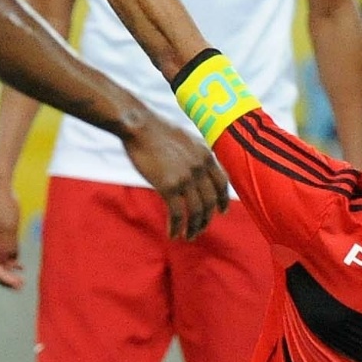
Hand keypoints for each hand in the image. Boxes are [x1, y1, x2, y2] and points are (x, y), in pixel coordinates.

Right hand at [0, 181, 25, 288]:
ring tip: (21, 276)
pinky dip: (8, 258)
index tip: (17, 284)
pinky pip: (0, 251)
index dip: (3, 278)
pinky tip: (18, 264)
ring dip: (7, 269)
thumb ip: (9, 246)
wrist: (0, 185)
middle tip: (20, 285)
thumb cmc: (4, 204)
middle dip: (4, 277)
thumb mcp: (10, 227)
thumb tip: (9, 261)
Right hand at [123, 116, 228, 240]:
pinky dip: (176, 227)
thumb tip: (197, 169)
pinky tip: (172, 234)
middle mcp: (200, 168)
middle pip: (210, 201)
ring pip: (196, 211)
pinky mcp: (169, 186)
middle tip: (199, 229)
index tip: (222, 211)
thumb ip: (195, 155)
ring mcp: (186, 178)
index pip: (222, 183)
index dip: (223, 200)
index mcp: (206, 154)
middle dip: (206, 219)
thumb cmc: (156, 129)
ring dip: (193, 227)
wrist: (138, 125)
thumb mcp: (185, 138)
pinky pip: (177, 214)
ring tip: (188, 236)